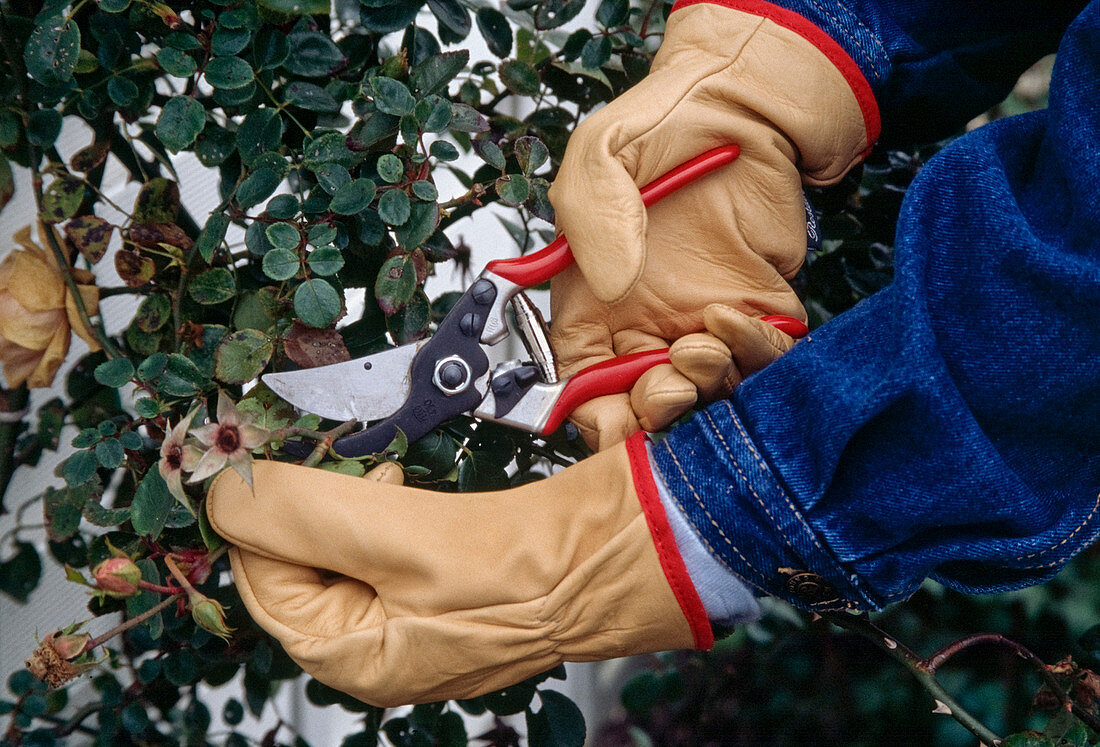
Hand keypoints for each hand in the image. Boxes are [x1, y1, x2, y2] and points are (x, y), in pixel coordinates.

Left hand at [205, 436, 709, 706]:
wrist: (628, 548)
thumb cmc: (533, 569)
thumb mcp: (397, 542)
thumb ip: (299, 515)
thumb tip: (222, 488)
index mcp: (356, 660)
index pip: (263, 580)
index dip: (259, 515)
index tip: (265, 454)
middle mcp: (380, 645)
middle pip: (300, 561)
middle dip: (310, 504)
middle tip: (338, 463)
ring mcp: (414, 611)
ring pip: (342, 543)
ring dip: (347, 498)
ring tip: (382, 474)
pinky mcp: (446, 576)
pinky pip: (384, 536)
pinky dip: (383, 503)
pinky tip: (405, 484)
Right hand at [547, 0, 873, 448]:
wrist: (740, 102)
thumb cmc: (661, 123)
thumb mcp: (598, 158)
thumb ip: (591, 221)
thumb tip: (612, 285)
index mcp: (593, 305)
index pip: (586, 388)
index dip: (598, 417)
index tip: (614, 418)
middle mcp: (646, 323)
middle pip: (647, 405)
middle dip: (657, 410)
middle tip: (669, 384)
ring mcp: (704, 320)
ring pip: (708, 392)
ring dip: (705, 387)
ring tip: (701, 345)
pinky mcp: (760, 309)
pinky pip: (762, 360)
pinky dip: (753, 356)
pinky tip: (734, 318)